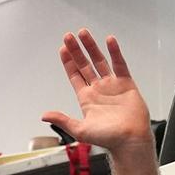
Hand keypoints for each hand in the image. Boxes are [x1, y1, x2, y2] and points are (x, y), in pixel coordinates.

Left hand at [48, 30, 152, 153]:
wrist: (130, 141)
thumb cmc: (108, 138)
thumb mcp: (79, 130)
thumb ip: (62, 119)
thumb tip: (44, 115)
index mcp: (86, 99)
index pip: (75, 75)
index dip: (68, 61)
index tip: (63, 49)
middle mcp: (98, 90)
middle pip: (84, 65)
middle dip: (76, 50)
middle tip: (69, 37)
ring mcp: (112, 86)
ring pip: (100, 61)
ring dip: (92, 47)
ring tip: (84, 33)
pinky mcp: (126, 84)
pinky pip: (120, 65)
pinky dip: (115, 52)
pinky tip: (110, 41)